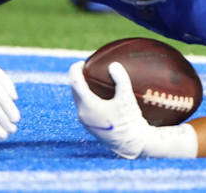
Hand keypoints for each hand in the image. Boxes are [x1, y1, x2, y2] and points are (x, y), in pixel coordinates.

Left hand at [68, 61, 197, 158]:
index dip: (75, 70)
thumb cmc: (129, 121)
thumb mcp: (126, 98)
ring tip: (90, 79)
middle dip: (78, 78)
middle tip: (86, 67)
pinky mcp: (91, 125)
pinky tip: (97, 94)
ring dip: (81, 88)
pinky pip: (83, 106)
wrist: (131, 143)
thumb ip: (121, 79)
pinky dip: (86, 96)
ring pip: (78, 99)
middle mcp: (83, 113)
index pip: (74, 83)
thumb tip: (113, 65)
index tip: (81, 62)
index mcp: (87, 106)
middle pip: (74, 91)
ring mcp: (86, 120)